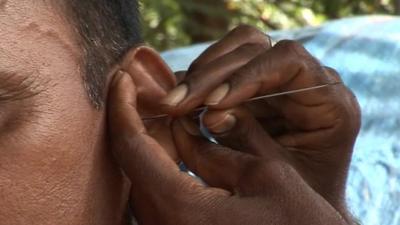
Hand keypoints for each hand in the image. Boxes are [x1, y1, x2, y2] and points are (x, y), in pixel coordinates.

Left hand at [107, 72, 349, 224]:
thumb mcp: (266, 175)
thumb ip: (219, 147)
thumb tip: (187, 125)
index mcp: (181, 206)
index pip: (132, 145)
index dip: (123, 106)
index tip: (121, 78)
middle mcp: (163, 224)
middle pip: (132, 162)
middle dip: (135, 121)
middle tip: (147, 92)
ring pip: (143, 177)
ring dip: (149, 143)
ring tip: (167, 114)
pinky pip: (158, 195)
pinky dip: (162, 165)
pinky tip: (181, 147)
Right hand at [160, 25, 360, 218]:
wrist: (304, 200)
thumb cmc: (300, 191)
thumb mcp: (277, 172)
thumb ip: (248, 140)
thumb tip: (210, 113)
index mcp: (330, 101)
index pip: (289, 61)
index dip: (247, 74)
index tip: (213, 103)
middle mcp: (306, 80)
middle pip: (254, 49)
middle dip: (210, 75)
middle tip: (175, 104)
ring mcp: (279, 80)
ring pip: (235, 51)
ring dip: (200, 74)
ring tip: (173, 103)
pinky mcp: (256, 86)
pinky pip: (224, 70)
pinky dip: (199, 82)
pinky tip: (179, 101)